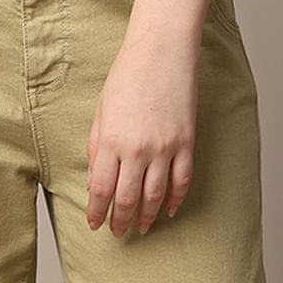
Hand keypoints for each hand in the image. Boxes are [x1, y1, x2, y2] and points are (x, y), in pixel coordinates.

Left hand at [85, 27, 199, 236]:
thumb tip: (95, 181)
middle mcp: (137, 149)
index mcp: (111, 140)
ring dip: (146, 216)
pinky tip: (168, 210)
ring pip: (154, 196)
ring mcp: (164, 147)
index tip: (95, 223)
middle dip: (120, 221)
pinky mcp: (186, 142)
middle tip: (117, 232)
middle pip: (127, 199)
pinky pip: (182, 182)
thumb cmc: (128, 74)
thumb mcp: (102, 110)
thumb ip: (97, 147)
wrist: (162, 50)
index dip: (97, 212)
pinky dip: (175, 200)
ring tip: (140, 227)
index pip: (102, 190)